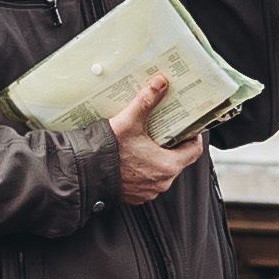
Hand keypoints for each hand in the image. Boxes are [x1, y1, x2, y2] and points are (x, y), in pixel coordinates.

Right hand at [112, 69, 205, 205]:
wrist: (84, 172)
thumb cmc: (108, 151)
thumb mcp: (129, 121)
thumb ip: (147, 100)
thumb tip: (159, 83)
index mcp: (168, 165)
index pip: (195, 150)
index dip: (192, 136)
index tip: (187, 127)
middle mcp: (161, 182)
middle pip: (178, 159)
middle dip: (172, 144)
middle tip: (164, 128)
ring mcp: (148, 191)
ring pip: (162, 171)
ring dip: (158, 157)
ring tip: (147, 140)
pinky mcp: (135, 195)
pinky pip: (147, 180)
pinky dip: (144, 168)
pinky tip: (134, 155)